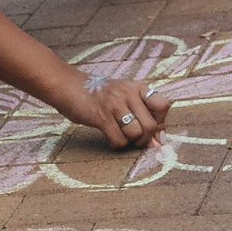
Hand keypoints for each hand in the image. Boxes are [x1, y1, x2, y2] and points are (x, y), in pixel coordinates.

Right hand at [56, 74, 170, 153]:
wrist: (68, 86)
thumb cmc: (100, 95)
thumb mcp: (123, 96)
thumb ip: (143, 115)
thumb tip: (159, 143)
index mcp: (137, 87)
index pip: (163, 105)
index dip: (160, 122)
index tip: (152, 130)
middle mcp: (128, 93)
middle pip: (150, 125)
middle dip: (145, 139)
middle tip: (135, 140)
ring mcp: (114, 104)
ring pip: (136, 133)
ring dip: (130, 142)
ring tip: (122, 137)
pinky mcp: (101, 116)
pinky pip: (119, 139)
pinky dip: (117, 144)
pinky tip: (110, 138)